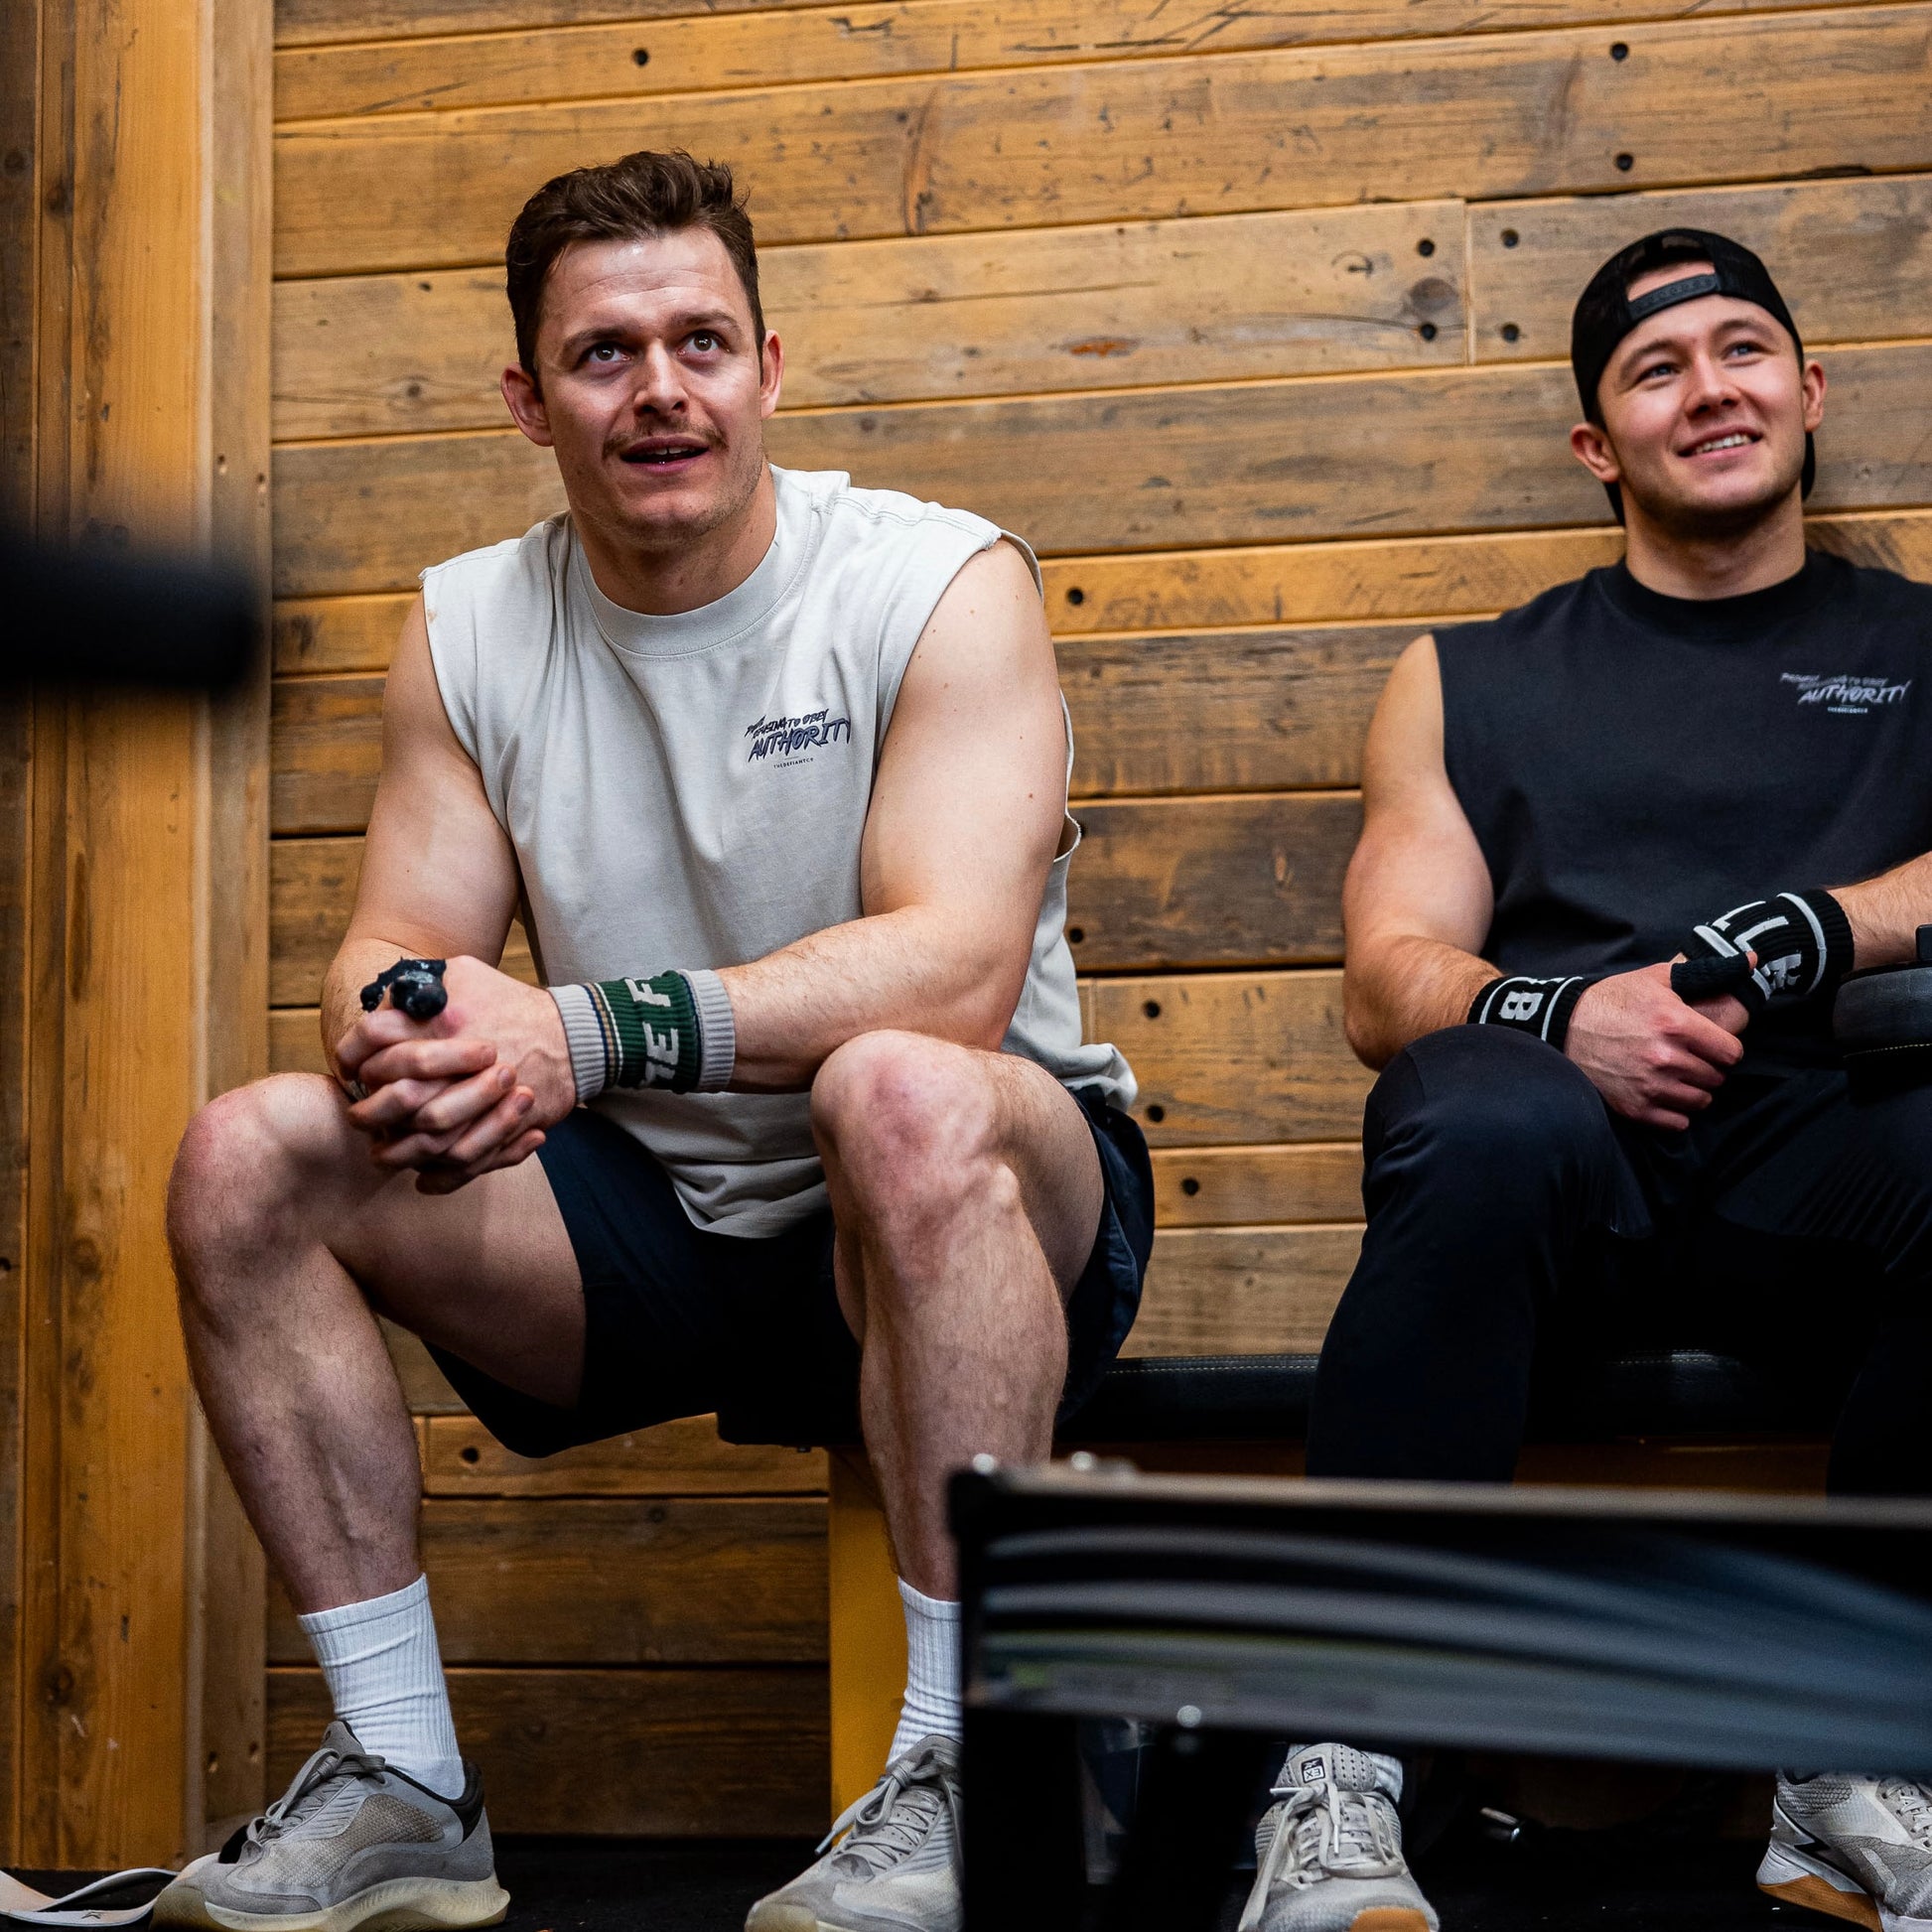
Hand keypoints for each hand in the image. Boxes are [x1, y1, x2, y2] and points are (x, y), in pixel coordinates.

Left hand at [334, 956, 575, 1189]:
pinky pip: (465, 1160)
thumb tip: (382, 1000)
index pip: (375, 1039)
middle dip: (369, 1113)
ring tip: (381, 1155)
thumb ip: (422, 983)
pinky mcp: (505, 1125)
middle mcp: (460, 1061)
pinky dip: (440, 1176)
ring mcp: (485, 1098)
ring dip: (398, 1151)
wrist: (574, 1035)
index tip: (350, 1069)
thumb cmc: (512, 1002)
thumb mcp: (465, 974)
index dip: (353, 1056)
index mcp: (443, 1020)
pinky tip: (422, 1178)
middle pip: (396, 1098)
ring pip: (426, 1137)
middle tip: (359, 1118)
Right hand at [1565, 963, 1749, 1130]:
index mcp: (1676, 1024)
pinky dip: (1675, 1111)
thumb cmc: (1615, 1000)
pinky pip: (1678, 1122)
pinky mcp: (1635, 1107)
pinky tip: (1662, 1092)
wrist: (1564, 1026)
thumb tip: (1753, 960)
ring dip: (1693, 1090)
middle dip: (1707, 1068)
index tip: (1710, 1045)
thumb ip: (1707, 971)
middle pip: (1716, 1078)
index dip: (1724, 1048)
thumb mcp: (1658, 977)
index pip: (1731, 1053)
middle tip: (1688, 1058)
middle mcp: (1666, 1057)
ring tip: (1675, 1075)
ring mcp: (1649, 1085)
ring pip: (1700, 1101)